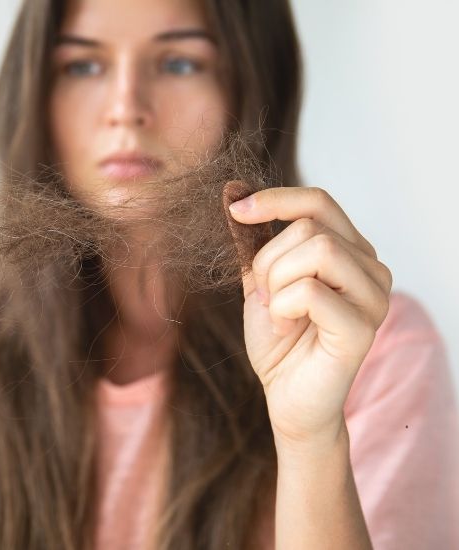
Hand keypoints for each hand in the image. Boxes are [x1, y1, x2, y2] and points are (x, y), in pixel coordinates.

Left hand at [224, 184, 391, 450]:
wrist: (286, 396)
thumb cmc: (279, 340)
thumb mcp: (262, 282)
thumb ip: (256, 243)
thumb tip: (234, 193)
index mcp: (350, 252)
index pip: (319, 202)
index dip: (275, 199)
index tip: (236, 210)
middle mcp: (371, 268)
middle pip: (310, 226)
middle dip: (268, 260)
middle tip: (265, 295)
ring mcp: (374, 297)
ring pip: (317, 250)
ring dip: (277, 282)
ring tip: (277, 312)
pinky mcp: (362, 327)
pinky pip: (310, 291)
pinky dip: (282, 308)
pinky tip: (286, 328)